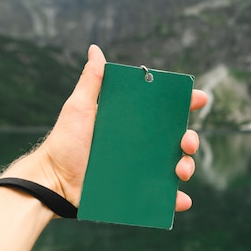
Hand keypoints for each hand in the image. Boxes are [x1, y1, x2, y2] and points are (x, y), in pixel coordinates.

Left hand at [0, 44, 207, 214]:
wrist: (52, 181)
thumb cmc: (64, 142)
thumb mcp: (79, 108)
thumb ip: (92, 80)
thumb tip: (95, 50)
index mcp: (134, 124)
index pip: (165, 111)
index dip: (185, 103)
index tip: (198, 98)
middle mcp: (143, 146)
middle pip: (178, 139)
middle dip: (191, 139)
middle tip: (186, 141)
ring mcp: (142, 169)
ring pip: (177, 167)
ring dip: (187, 167)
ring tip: (180, 171)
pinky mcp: (137, 192)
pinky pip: (163, 197)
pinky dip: (176, 200)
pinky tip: (182, 200)